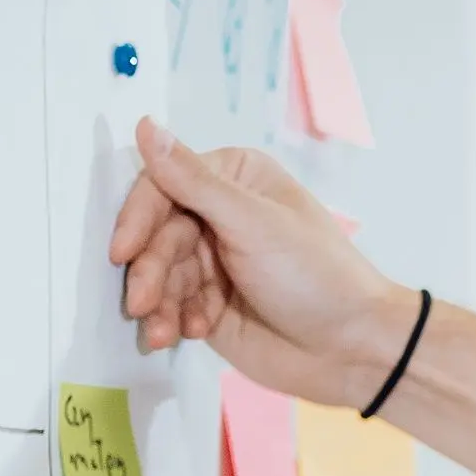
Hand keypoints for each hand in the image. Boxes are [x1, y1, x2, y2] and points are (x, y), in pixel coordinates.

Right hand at [110, 115, 416, 396]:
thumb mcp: (254, 223)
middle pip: (156, 234)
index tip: (122, 251)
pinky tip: (188, 334)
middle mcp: (219, 214)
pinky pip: (172, 306)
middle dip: (149, 271)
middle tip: (142, 303)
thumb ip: (193, 181)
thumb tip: (144, 126)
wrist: (353, 349)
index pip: (164, 185)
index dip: (138, 218)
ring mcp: (213, 261)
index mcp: (233, 178)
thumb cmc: (316, 275)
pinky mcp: (210, 303)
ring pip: (160, 274)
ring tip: (163, 330)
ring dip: (157, 303)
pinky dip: (172, 320)